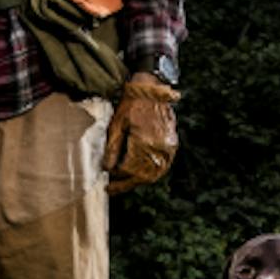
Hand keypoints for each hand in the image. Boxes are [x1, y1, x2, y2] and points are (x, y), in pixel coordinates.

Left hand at [102, 72, 180, 194]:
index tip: (106, 182)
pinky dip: (150, 173)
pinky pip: (162, 167)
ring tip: (123, 183)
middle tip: (113, 188)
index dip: (117, 178)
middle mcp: (159, 149)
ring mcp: (168, 149)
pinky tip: (139, 174)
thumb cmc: (132, 104)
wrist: (152, 90)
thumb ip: (113, 149)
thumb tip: (107, 169)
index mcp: (144, 143)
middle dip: (126, 184)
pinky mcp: (172, 146)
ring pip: (153, 174)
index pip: (129, 170)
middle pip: (142, 176)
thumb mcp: (117, 124)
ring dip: (138, 181)